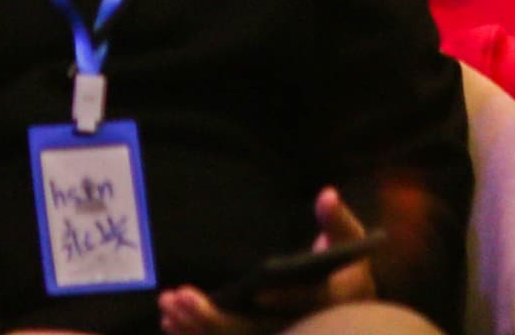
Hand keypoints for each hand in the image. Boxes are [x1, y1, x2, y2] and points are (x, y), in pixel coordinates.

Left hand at [158, 189, 382, 334]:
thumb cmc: (345, 264)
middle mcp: (299, 329)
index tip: (258, 289)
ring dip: (197, 327)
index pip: (304, 303)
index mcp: (326, 302)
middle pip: (254, 331)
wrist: (346, 307)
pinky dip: (196, 334)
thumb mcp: (347, 239)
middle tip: (180, 297)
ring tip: (167, 306)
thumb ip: (336, 220)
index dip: (283, 298)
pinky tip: (170, 322)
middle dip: (214, 318)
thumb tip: (326, 195)